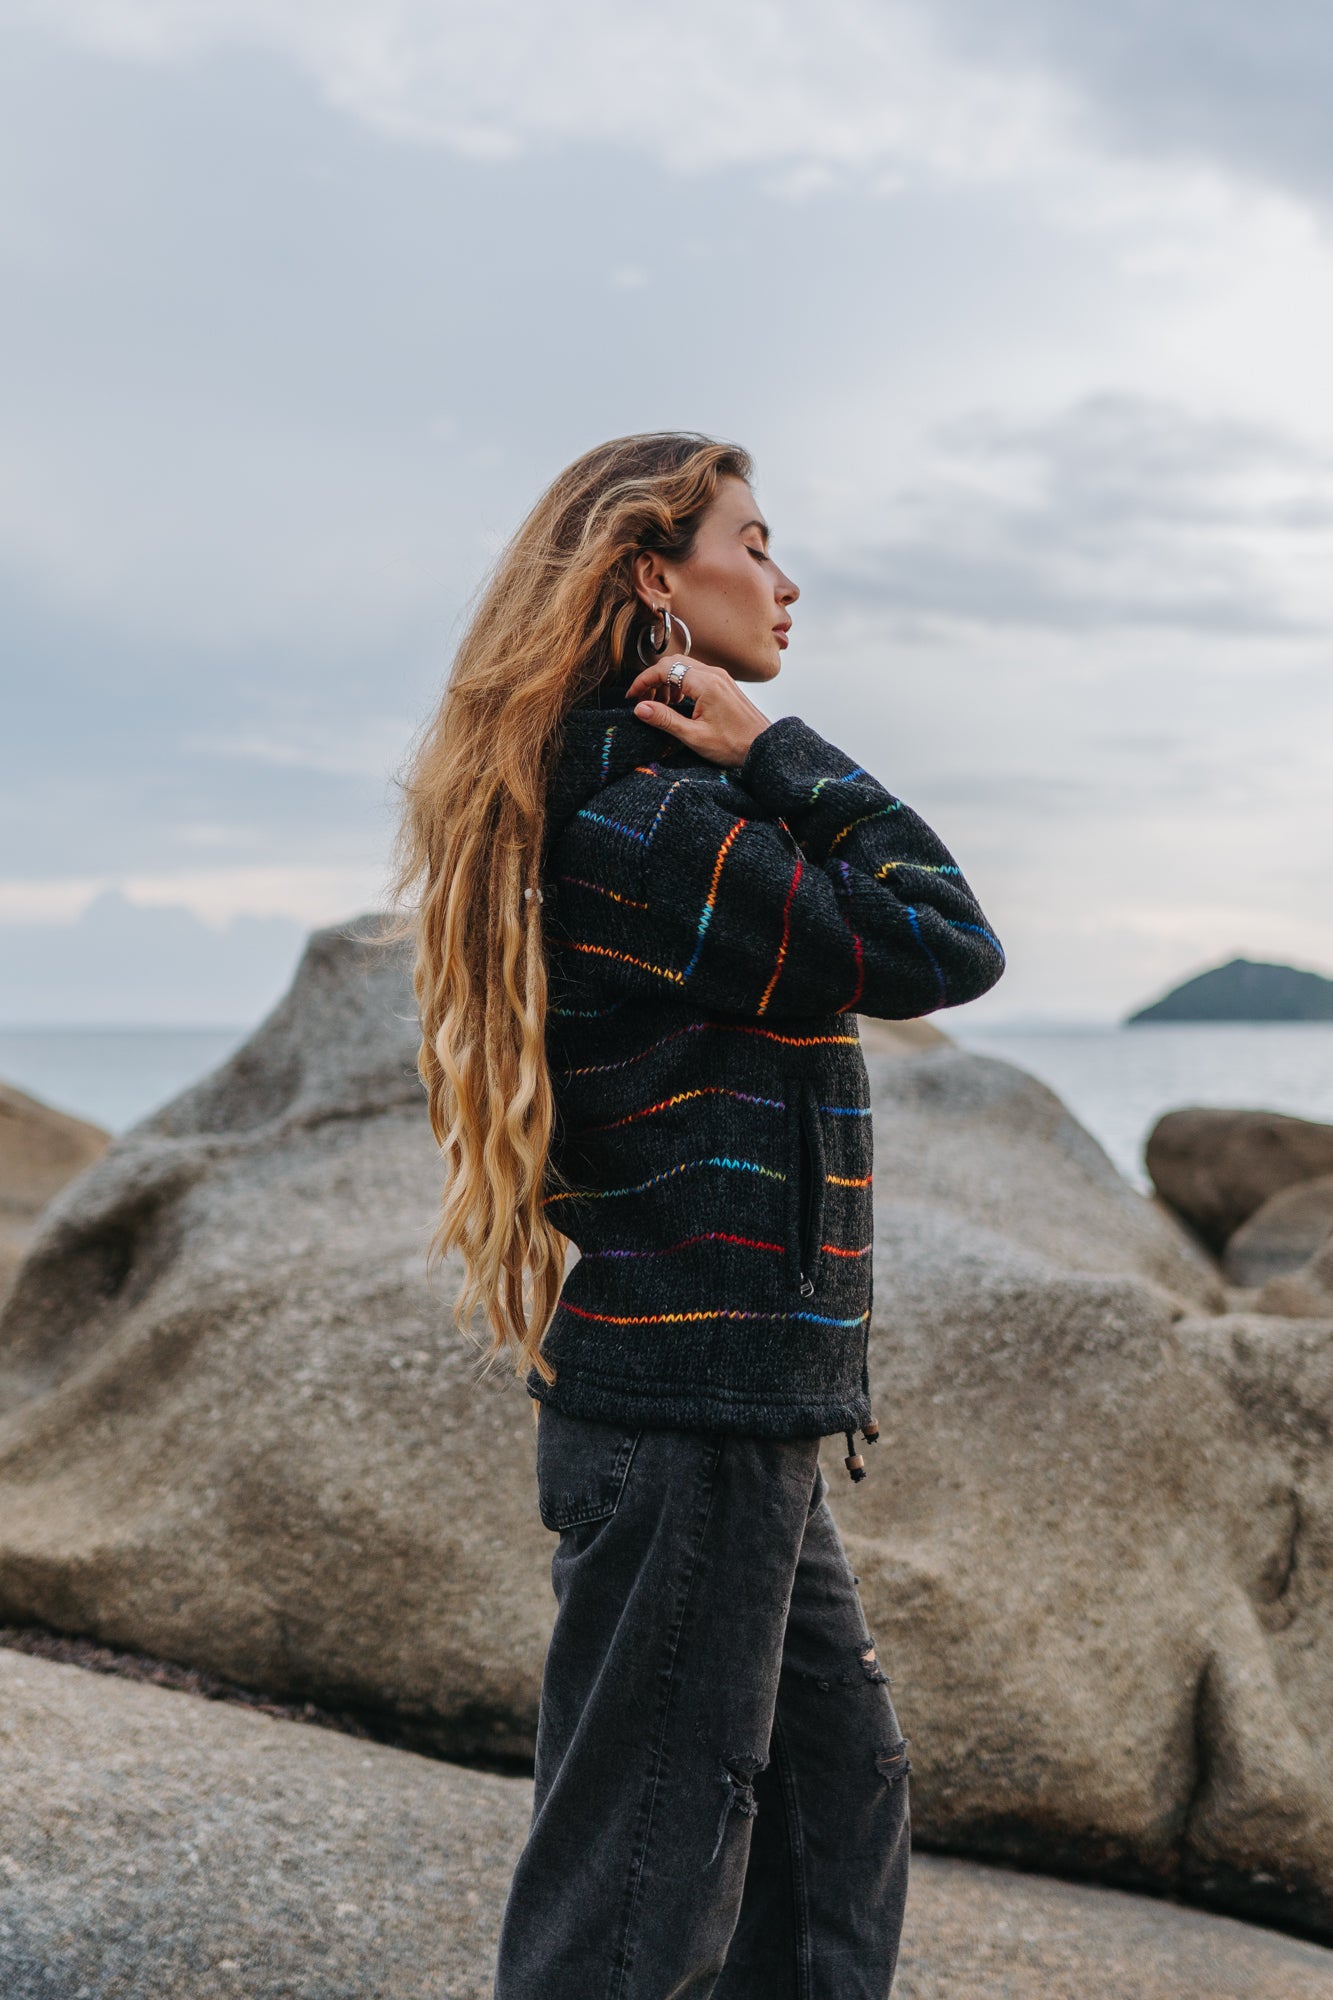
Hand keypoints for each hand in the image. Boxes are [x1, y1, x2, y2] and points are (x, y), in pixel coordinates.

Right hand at [624, 656, 772, 766]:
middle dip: (653, 679)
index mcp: (706, 684)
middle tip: (643, 701)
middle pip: (673, 663)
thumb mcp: (694, 736)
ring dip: (666, 682)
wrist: (764, 747)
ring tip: (659, 706)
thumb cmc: (734, 745)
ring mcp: (720, 678)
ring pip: (684, 668)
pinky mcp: (724, 684)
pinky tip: (677, 704)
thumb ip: (665, 720)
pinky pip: (696, 675)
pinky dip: (680, 685)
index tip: (633, 696)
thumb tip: (640, 708)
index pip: (665, 669)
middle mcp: (714, 674)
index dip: (643, 681)